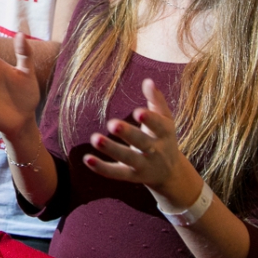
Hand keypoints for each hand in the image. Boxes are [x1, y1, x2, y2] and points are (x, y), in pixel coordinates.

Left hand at [83, 79, 194, 200]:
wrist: (170, 173)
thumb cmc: (164, 138)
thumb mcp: (165, 120)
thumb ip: (156, 100)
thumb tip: (148, 81)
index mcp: (165, 133)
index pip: (158, 126)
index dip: (150, 120)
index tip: (138, 112)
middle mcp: (156, 151)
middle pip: (141, 142)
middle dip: (128, 134)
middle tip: (112, 124)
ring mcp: (143, 165)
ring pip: (127, 158)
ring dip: (111, 149)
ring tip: (94, 138)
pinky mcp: (131, 176)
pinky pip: (116, 173)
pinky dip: (101, 168)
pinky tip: (87, 158)